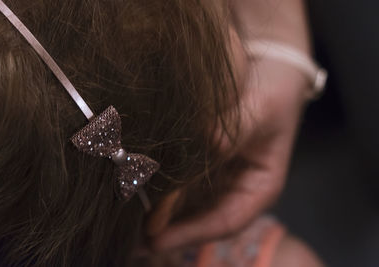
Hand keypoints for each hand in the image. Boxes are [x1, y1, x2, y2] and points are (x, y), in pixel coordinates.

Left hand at [147, 0, 311, 251]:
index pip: (226, 222)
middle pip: (202, 219)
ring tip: (127, 219)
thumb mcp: (262, 110)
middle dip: (169, 230)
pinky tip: (140, 187)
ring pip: (189, 204)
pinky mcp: (205, 161)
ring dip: (162, 213)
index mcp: (260, 187)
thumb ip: (233, 130)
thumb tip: (204, 141)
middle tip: (131, 238)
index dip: (191, 234)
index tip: (156, 238)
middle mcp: (238, 188)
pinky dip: (163, 188)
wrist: (272, 71)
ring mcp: (220, 176)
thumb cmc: (274, 92)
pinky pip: (183, 181)